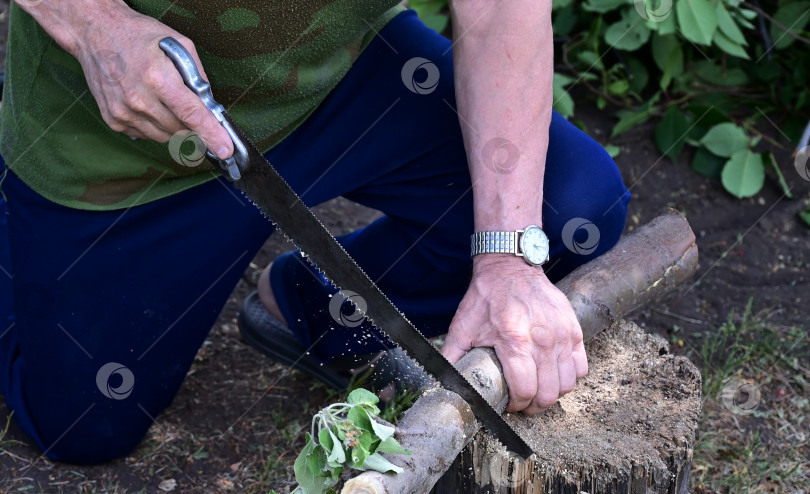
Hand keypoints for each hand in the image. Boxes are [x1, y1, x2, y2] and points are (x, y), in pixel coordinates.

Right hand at [31, 0, 232, 157]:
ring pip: (165, 136)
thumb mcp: (178, 44)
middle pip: (181, 130)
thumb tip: (210, 105)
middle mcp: (139, 99)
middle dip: (194, 126)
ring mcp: (124, 112)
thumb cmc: (138, 35)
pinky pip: (146, 135)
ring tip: (166, 101)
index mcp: (158, 78)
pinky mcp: (114, 120)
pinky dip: (155, 125)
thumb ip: (198, 76)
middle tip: (194, 111)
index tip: (225, 149)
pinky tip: (150, 104)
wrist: (95, 32)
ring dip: (175, 127)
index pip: (192, 115)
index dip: (211, 135)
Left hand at [442, 256, 586, 413]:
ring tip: (538, 390)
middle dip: (534, 405)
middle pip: (548, 393)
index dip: (516, 405)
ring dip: (552, 393)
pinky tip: (554, 373)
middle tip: (523, 402)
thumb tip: (441, 381)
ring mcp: (562, 335)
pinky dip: (570, 376)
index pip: (526, 391)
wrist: (510, 267)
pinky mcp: (574, 329)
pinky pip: (580, 366)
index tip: (509, 404)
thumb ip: (451, 357)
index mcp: (515, 342)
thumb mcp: (462, 327)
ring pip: (567, 384)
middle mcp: (543, 340)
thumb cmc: (486, 297)